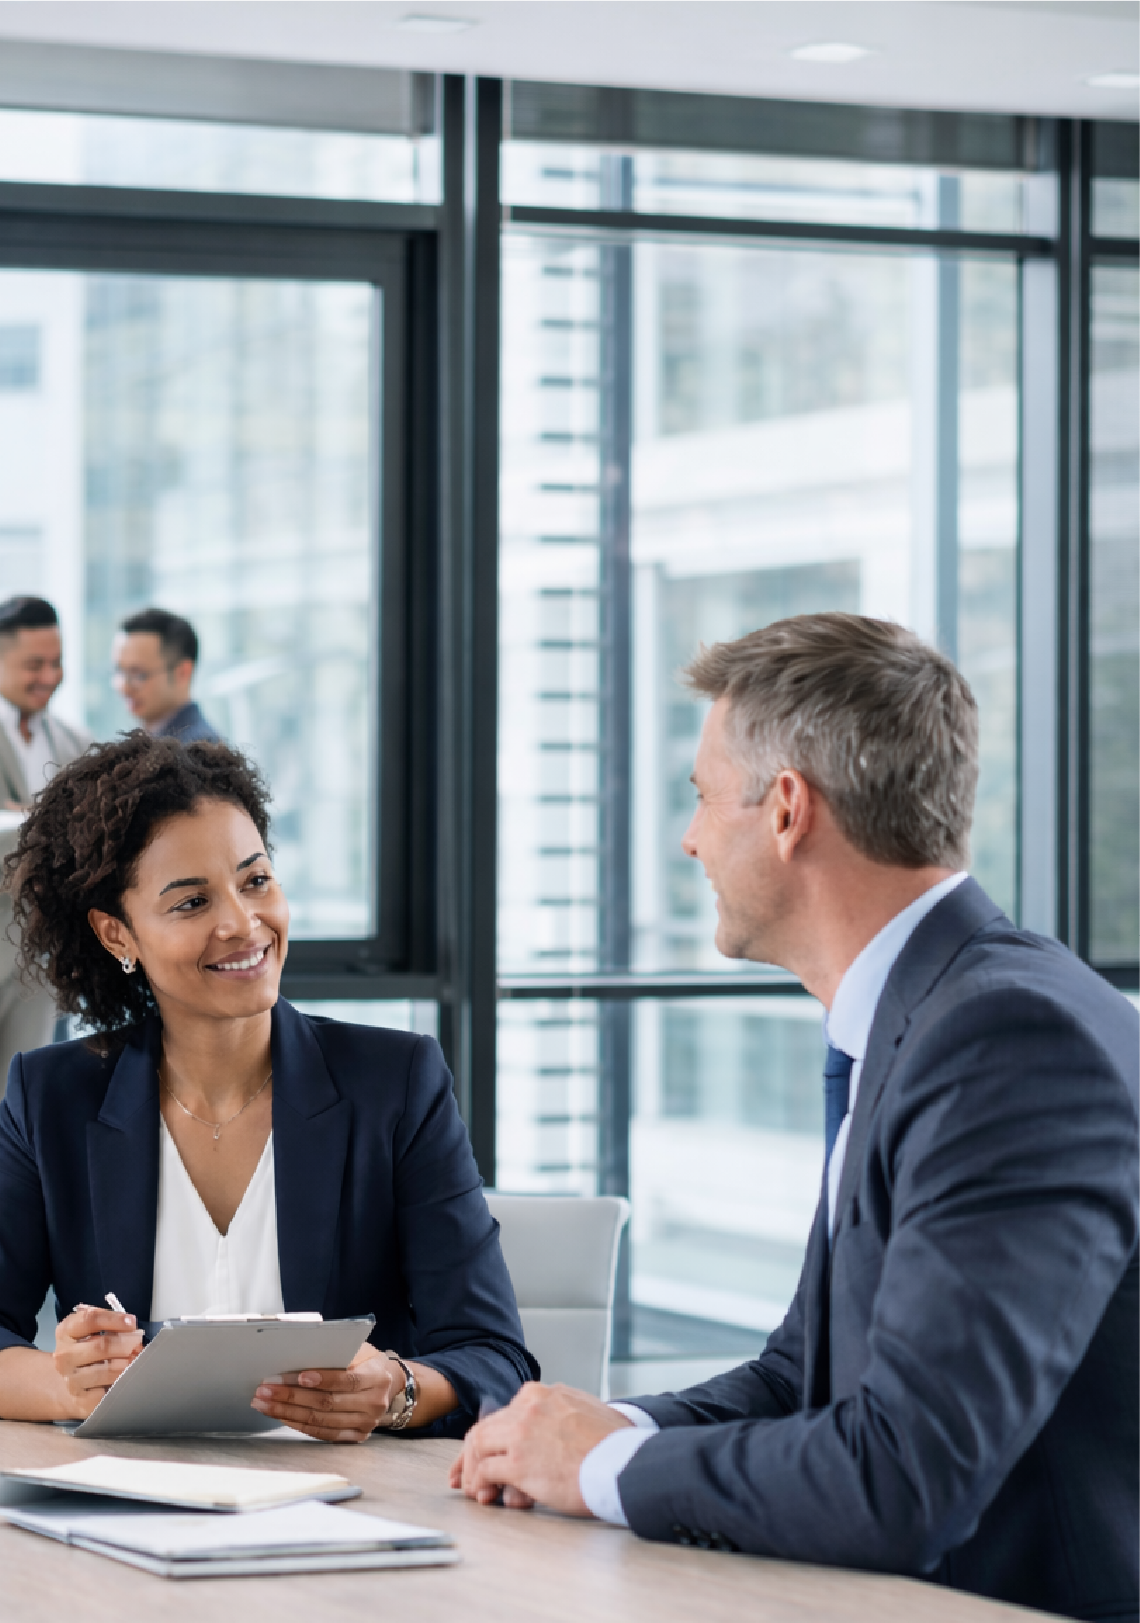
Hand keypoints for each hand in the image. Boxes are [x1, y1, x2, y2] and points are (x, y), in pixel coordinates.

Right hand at [53, 1305, 143, 1418]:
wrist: (73, 1381)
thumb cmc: (89, 1349)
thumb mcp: (92, 1329)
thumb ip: (108, 1322)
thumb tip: (131, 1325)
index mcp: (66, 1331)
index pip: (89, 1320)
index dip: (113, 1319)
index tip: (132, 1322)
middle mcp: (64, 1356)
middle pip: (101, 1346)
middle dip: (125, 1344)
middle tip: (139, 1343)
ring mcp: (71, 1380)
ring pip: (105, 1371)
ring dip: (126, 1364)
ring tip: (136, 1359)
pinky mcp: (81, 1400)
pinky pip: (106, 1393)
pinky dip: (119, 1384)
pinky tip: (126, 1379)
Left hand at [251, 1345, 399, 1441]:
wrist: (390, 1386)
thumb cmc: (369, 1363)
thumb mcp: (362, 1351)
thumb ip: (339, 1354)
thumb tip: (302, 1355)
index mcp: (377, 1378)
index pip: (347, 1380)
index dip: (322, 1379)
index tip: (297, 1376)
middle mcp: (373, 1404)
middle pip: (328, 1403)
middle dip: (292, 1397)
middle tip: (265, 1390)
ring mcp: (365, 1424)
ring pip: (321, 1421)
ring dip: (288, 1413)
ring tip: (264, 1404)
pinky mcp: (355, 1436)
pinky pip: (323, 1434)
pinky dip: (300, 1425)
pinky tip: (282, 1417)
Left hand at [449, 1383, 631, 1515]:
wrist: (624, 1462)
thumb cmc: (614, 1445)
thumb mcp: (585, 1411)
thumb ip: (561, 1414)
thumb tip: (550, 1433)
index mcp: (544, 1393)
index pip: (505, 1413)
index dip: (491, 1437)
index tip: (484, 1453)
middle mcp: (529, 1406)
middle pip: (486, 1428)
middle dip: (472, 1455)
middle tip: (465, 1477)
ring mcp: (522, 1432)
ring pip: (478, 1446)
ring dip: (473, 1471)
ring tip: (477, 1492)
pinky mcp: (519, 1462)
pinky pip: (485, 1471)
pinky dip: (480, 1484)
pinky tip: (486, 1496)